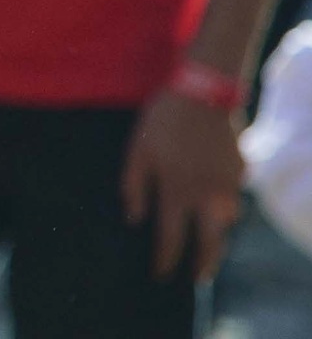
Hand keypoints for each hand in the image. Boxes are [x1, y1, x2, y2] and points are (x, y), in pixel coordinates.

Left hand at [122, 89, 244, 280]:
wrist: (202, 95)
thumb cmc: (162, 123)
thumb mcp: (137, 152)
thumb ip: (133, 187)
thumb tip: (134, 219)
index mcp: (177, 192)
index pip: (171, 239)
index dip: (165, 261)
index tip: (161, 275)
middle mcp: (206, 196)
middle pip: (210, 244)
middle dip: (204, 265)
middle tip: (198, 278)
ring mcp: (228, 186)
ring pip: (226, 223)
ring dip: (216, 234)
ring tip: (205, 242)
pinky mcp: (241, 173)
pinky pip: (233, 198)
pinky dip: (224, 206)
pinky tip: (213, 204)